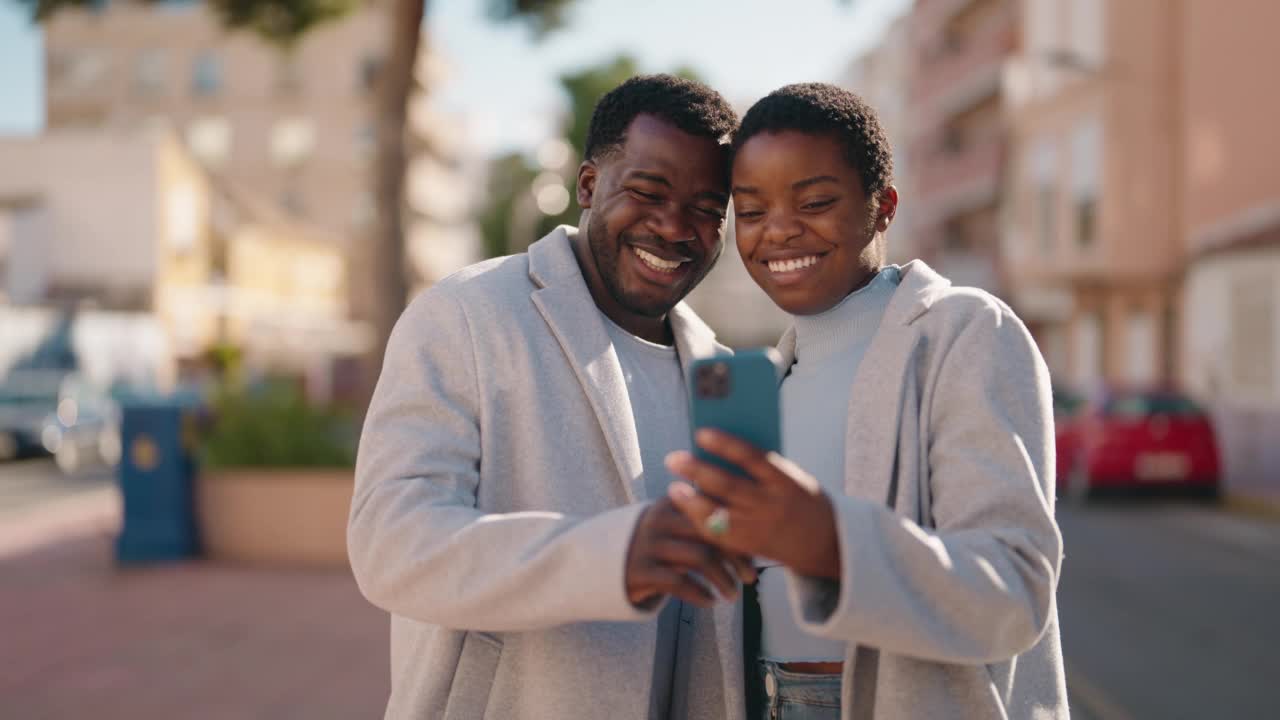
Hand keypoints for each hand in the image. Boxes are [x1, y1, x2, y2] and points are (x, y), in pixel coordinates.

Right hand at [624, 497, 756, 608]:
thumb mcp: (671, 525)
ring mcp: (648, 544)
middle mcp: (660, 519)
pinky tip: (710, 602)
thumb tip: (750, 539)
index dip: (740, 533)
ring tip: (732, 595)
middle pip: (711, 533)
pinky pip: (680, 583)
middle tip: (750, 577)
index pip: (715, 512)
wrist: (599, 563)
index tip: (755, 553)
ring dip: (723, 580)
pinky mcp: (640, 571)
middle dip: (737, 558)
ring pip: (700, 558)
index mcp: (672, 503)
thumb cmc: (651, 546)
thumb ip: (701, 524)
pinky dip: (701, 594)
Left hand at [665, 429, 840, 579]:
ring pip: (719, 514)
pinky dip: (699, 521)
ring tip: (673, 488)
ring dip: (691, 501)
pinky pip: (719, 534)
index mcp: (784, 479)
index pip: (752, 457)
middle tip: (673, 459)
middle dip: (697, 471)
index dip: (725, 445)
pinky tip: (686, 509)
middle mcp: (771, 503)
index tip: (700, 433)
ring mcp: (760, 526)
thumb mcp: (788, 477)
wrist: (821, 539)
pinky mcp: (750, 545)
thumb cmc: (796, 496)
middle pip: (728, 486)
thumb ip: (759, 466)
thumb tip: (716, 447)